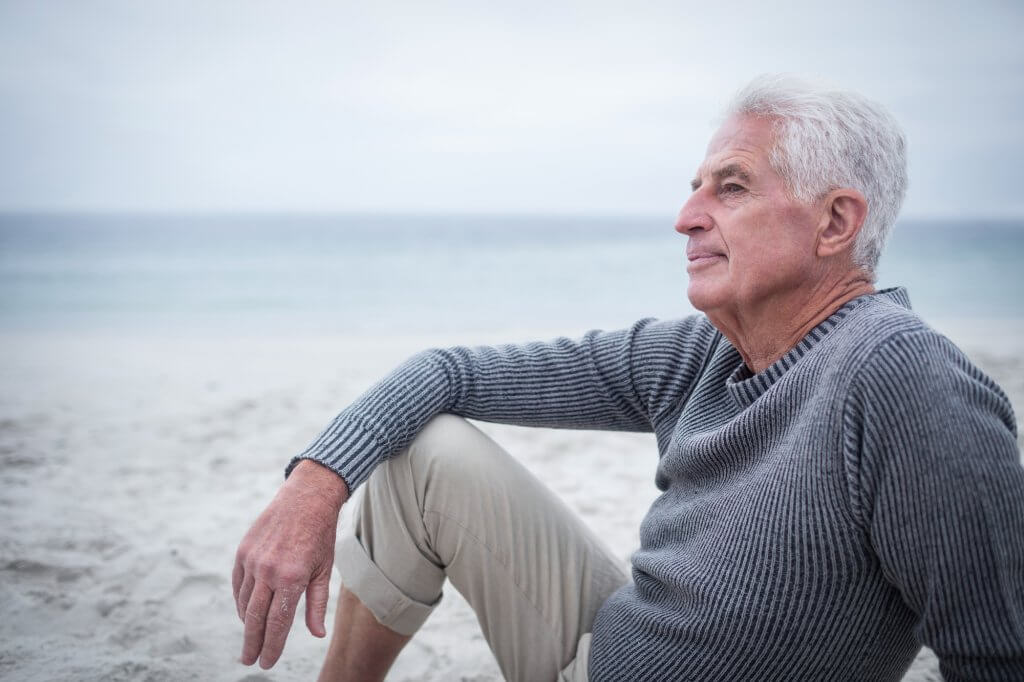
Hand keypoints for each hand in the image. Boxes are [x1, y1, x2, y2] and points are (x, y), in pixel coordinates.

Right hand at [233, 459, 349, 668]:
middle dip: (253, 644)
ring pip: (245, 602)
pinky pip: (238, 584)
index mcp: (292, 578)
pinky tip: (247, 612)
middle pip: (256, 619)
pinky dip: (241, 601)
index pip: (278, 623)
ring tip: (251, 638)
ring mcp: (253, 560)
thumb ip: (317, 605)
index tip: (267, 663)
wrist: (306, 497)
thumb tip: (317, 634)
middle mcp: (269, 570)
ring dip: (247, 623)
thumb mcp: (324, 570)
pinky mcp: (243, 551)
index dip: (272, 646)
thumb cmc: (320, 535)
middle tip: (249, 661)